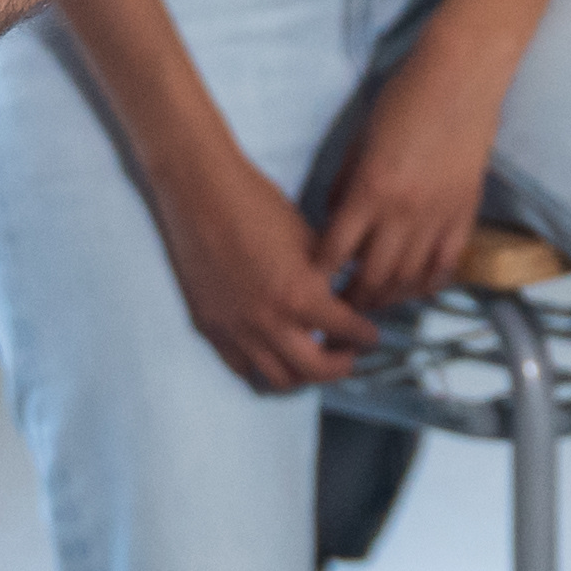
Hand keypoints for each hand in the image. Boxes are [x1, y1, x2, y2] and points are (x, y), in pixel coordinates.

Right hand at [151, 146, 379, 394]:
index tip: (371, 335)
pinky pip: (241, 367)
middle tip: (348, 356)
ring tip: (312, 358)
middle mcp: (268, 321)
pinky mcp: (210, 327)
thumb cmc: (255, 203)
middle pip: (314, 371)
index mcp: (299, 294)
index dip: (365, 335)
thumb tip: (341, 297)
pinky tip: (274, 352)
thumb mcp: (307, 239)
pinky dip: (263, 367)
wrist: (200, 191)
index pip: (346, 331)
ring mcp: (236, 329)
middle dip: (339, 366)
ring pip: (277, 379)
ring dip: (302, 374)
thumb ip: (325, 276)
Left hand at [313, 47, 506, 318]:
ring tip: (373, 305)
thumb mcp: (360, 140)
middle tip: (337, 313)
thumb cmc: (402, 99)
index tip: (309, 289)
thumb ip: (345, 186)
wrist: (461, 77)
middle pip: (372, 278)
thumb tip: (335, 222)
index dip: (320, 276)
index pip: (335, 252)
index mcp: (370, 190)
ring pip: (409, 279)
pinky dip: (428, 284)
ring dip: (388, 298)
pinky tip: (414, 289)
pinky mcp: (466, 213)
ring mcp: (438, 216)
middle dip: (351, 301)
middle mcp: (403, 212)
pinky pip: (445, 265)